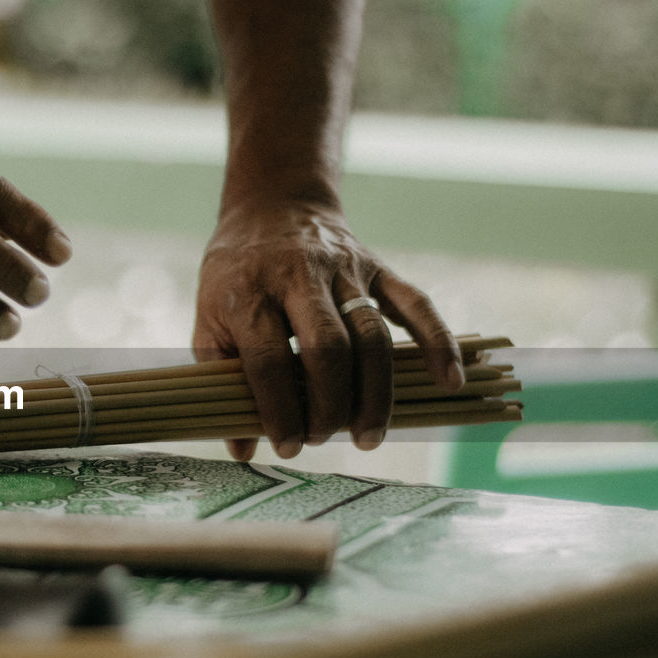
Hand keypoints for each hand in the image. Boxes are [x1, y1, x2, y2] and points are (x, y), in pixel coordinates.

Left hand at [193, 200, 463, 459]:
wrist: (272, 207)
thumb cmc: (236, 273)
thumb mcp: (209, 316)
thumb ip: (220, 377)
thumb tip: (241, 449)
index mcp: (248, 293)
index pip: (269, 358)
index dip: (279, 408)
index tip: (287, 445)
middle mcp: (298, 277)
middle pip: (327, 348)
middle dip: (329, 404)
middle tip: (323, 439)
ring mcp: (343, 270)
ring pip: (371, 335)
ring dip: (375, 393)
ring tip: (369, 437)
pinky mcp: (377, 267)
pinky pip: (415, 304)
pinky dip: (438, 343)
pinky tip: (449, 382)